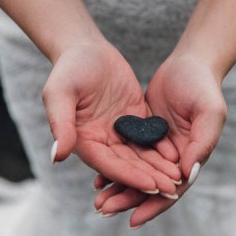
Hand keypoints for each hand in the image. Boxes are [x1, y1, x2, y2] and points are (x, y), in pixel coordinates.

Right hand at [42, 41, 180, 195]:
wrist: (85, 47)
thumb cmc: (68, 68)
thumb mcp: (59, 93)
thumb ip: (60, 124)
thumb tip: (57, 157)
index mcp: (83, 141)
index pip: (109, 165)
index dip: (130, 176)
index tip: (151, 186)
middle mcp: (102, 141)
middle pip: (128, 165)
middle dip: (150, 177)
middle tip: (173, 189)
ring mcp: (119, 131)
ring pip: (141, 154)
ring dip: (158, 167)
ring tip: (178, 178)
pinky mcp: (134, 118)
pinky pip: (149, 136)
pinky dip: (162, 147)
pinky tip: (178, 156)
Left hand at [93, 52, 226, 226]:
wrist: (191, 62)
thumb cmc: (204, 86)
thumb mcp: (210, 113)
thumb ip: (202, 143)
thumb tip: (187, 175)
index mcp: (192, 158)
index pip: (172, 189)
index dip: (153, 205)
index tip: (133, 220)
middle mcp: (175, 157)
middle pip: (149, 185)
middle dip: (127, 199)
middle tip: (103, 210)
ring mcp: (158, 145)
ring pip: (136, 172)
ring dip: (118, 186)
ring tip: (98, 198)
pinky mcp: (145, 132)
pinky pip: (128, 154)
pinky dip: (115, 164)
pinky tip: (97, 173)